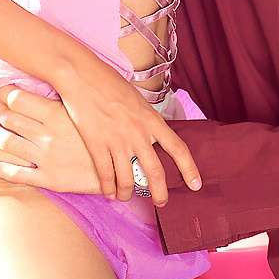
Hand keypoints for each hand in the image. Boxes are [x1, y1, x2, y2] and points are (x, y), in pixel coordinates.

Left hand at [0, 88, 101, 195]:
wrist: (125, 168)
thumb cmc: (108, 135)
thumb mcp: (88, 111)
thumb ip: (67, 99)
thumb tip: (52, 83)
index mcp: (57, 114)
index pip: (19, 99)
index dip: (1, 93)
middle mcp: (47, 134)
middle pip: (9, 118)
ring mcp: (45, 156)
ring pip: (6, 141)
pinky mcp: (46, 178)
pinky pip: (13, 173)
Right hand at [52, 49, 202, 203]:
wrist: (82, 75)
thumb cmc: (109, 82)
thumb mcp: (137, 99)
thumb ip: (146, 119)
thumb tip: (152, 134)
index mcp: (151, 119)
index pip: (177, 148)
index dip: (189, 169)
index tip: (196, 185)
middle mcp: (138, 133)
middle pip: (155, 172)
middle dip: (159, 193)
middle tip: (161, 203)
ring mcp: (117, 140)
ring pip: (127, 179)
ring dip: (127, 193)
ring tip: (125, 197)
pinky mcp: (97, 144)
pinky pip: (105, 175)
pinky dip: (108, 188)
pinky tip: (108, 192)